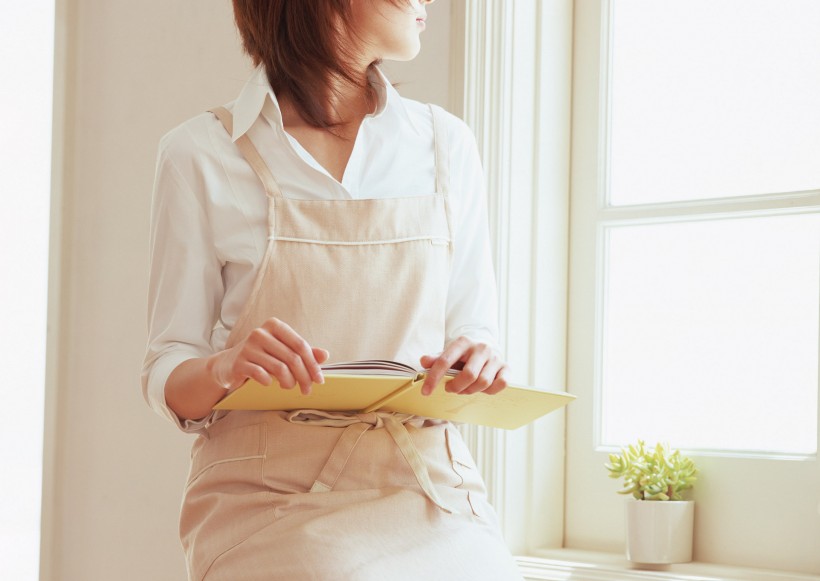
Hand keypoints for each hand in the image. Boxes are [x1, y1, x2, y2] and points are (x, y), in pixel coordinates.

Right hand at [207, 318, 328, 394]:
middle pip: (292, 358)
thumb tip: (325, 355)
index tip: (319, 380)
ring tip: (289, 386)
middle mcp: (260, 333)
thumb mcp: (282, 351)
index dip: (313, 364)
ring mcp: (248, 346)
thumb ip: (303, 352)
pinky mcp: (239, 362)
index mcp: (274, 325)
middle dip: (304, 377)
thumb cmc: (262, 356)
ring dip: (289, 382)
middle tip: (307, 390)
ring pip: (279, 368)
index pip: (301, 345)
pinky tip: (270, 384)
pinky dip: (269, 382)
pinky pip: (261, 375)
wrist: (229, 364)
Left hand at [419, 336, 508, 395]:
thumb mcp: (448, 354)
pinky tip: (482, 388)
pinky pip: (501, 384)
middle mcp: (481, 348)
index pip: (445, 361)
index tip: (425, 392)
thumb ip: (436, 358)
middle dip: (457, 387)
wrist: (486, 347)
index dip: (434, 378)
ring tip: (465, 388)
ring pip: (483, 382)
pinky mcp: (506, 367)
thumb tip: (423, 361)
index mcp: (463, 342)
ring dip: (471, 391)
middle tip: (451, 389)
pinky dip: (490, 391)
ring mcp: (495, 357)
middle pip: (469, 375)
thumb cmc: (463, 355)